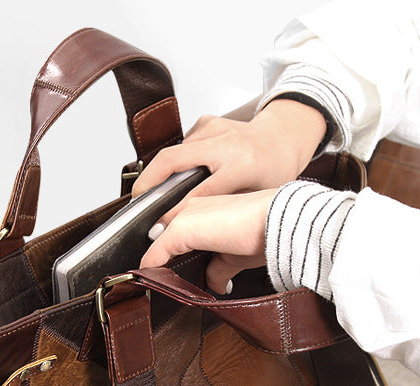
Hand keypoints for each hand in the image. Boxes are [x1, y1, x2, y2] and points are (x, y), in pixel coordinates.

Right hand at [131, 99, 325, 224]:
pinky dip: (173, 163)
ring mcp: (213, 129)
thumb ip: (226, 210)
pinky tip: (173, 177)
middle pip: (172, 161)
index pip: (199, 192)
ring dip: (157, 174)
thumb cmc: (273, 170)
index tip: (157, 227)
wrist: (284, 137)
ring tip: (149, 196)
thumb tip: (191, 229)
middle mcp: (224, 143)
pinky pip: (181, 146)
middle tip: (136, 203)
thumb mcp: (256, 197)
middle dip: (148, 183)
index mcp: (241, 165)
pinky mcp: (205, 123)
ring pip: (172, 152)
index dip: (174, 212)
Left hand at [139, 190, 276, 293]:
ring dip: (154, 262)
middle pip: (164, 234)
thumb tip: (217, 284)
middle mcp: (193, 207)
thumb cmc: (268, 234)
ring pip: (158, 241)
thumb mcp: (238, 257)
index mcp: (206, 210)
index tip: (165, 272)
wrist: (280, 226)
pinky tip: (150, 278)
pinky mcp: (182, 227)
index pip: (178, 232)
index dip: (169, 253)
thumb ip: (221, 268)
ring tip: (152, 282)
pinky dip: (151, 266)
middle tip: (155, 280)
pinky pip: (157, 250)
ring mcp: (186, 215)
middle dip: (159, 258)